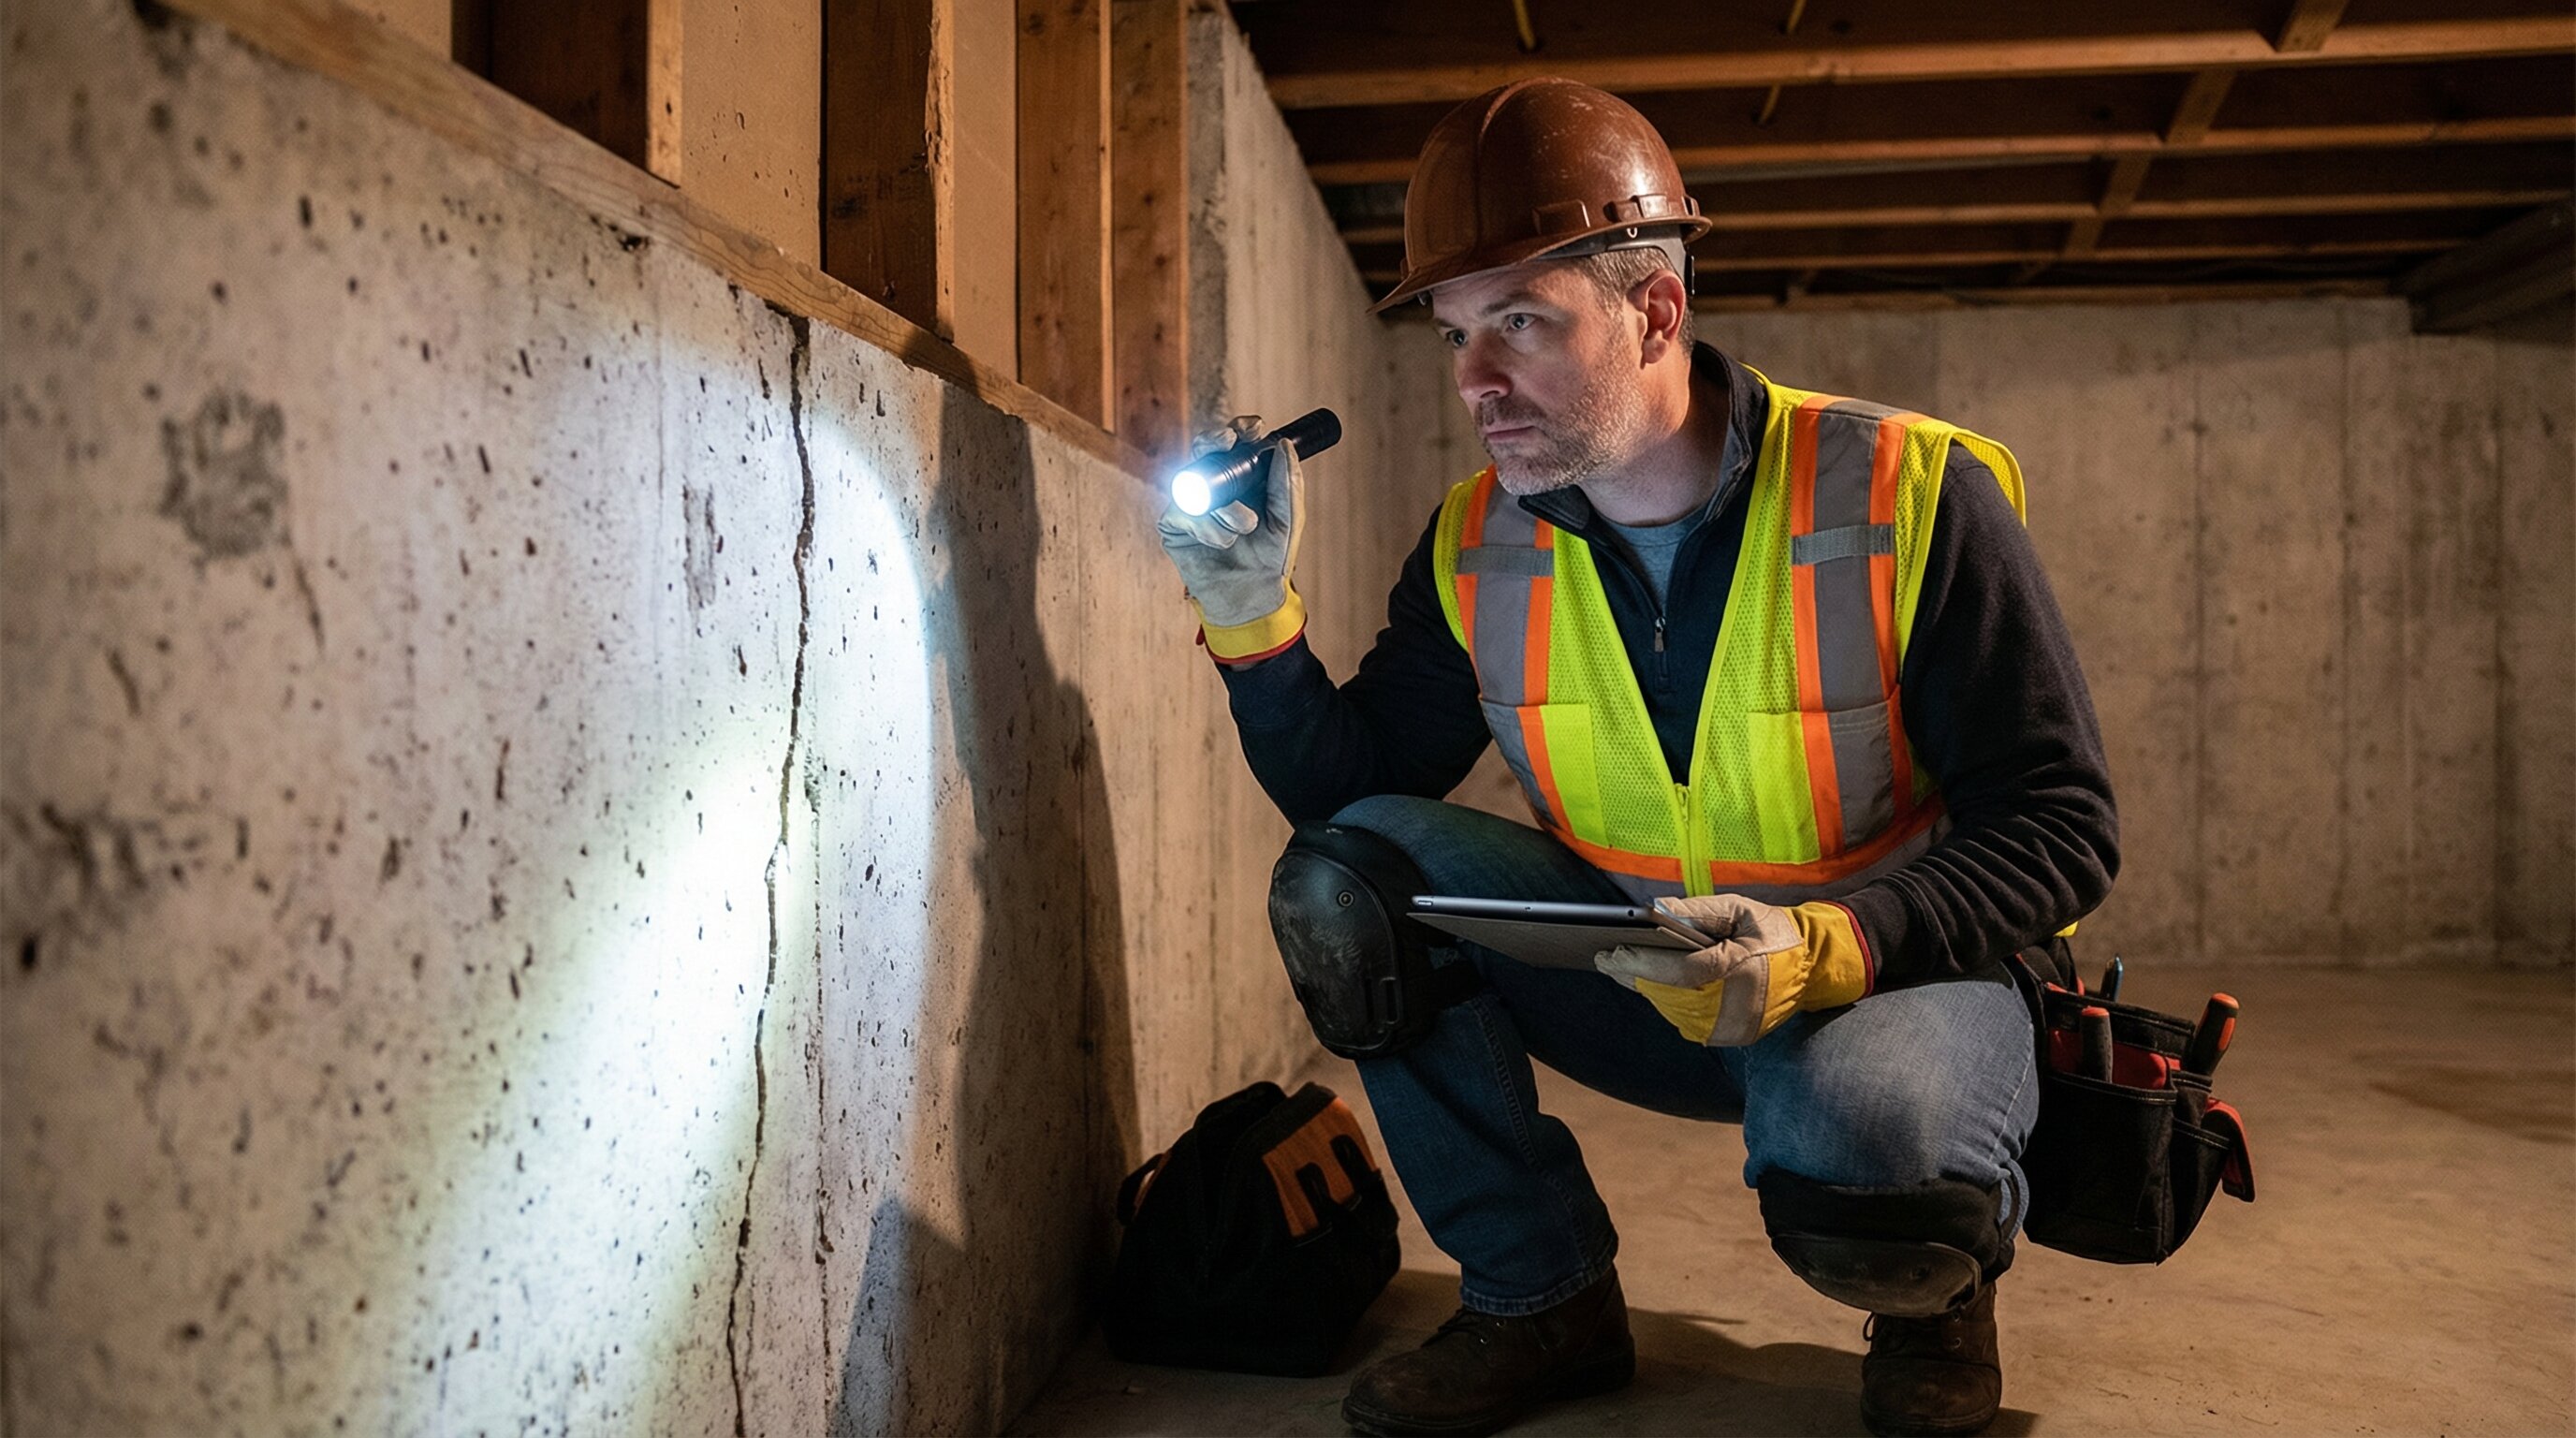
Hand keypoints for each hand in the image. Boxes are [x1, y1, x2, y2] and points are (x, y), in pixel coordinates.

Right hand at [1156, 415, 1307, 661]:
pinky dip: (1207, 526)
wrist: (1254, 595)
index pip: (1236, 441)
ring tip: (1245, 526)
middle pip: (1203, 447)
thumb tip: (1283, 444)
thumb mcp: (1289, 517)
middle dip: (1214, 440)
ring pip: (1195, 481)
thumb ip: (1287, 482)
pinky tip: (1223, 541)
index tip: (1255, 430)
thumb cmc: (1271, 555)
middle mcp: (1214, 484)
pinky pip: (1182, 512)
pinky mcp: (1174, 525)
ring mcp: (1191, 503)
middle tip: (1228, 444)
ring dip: (1223, 503)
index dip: (1241, 428)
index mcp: (1243, 476)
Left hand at [1595, 894, 1871, 1045]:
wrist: (1814, 966)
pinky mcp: (1732, 1037)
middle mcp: (1735, 1004)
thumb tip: (1654, 911)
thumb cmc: (1774, 931)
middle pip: (1669, 994)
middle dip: (1634, 976)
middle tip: (1604, 960)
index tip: (1613, 952)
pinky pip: (1687, 1022)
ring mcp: (1733, 1026)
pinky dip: (1666, 1003)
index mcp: (1739, 969)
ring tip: (1620, 970)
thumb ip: (1697, 910)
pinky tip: (1651, 986)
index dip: (1643, 963)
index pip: (1681, 971)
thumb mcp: (1740, 909)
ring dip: (1646, 990)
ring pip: (1672, 1011)